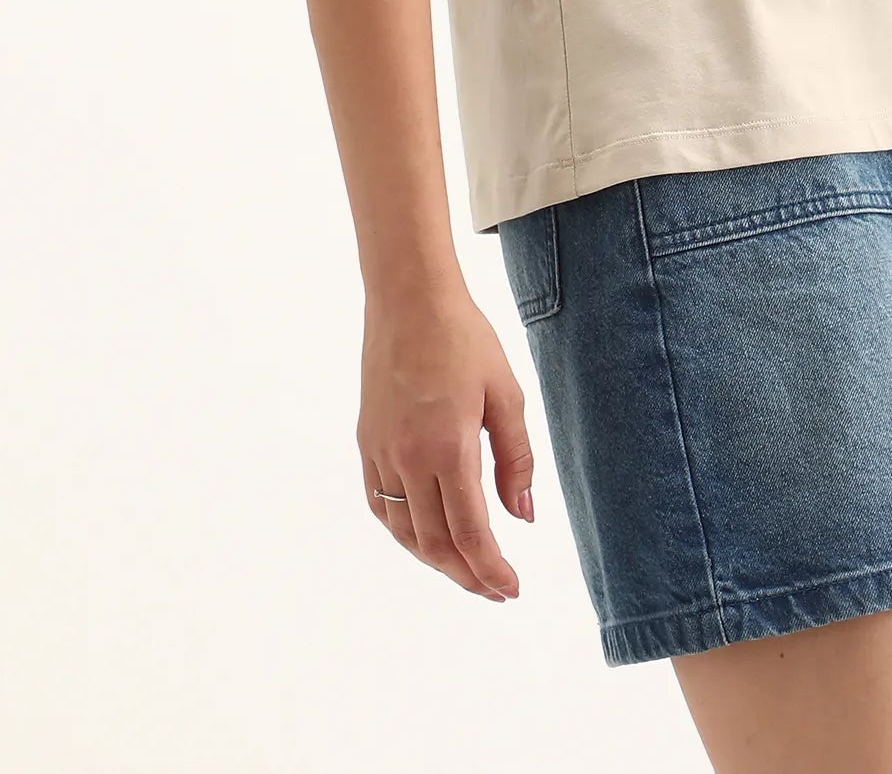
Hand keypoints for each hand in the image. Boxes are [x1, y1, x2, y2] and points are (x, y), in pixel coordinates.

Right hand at [358, 287, 536, 599]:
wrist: (409, 301)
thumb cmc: (465, 339)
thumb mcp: (507, 393)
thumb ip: (516, 459)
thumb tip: (524, 517)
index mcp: (449, 448)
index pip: (470, 532)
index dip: (490, 569)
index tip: (511, 589)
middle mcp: (409, 460)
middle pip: (436, 543)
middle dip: (467, 575)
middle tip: (496, 589)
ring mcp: (382, 454)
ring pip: (405, 532)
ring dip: (436, 560)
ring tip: (466, 570)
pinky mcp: (367, 444)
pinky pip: (381, 506)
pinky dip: (405, 533)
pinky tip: (426, 536)